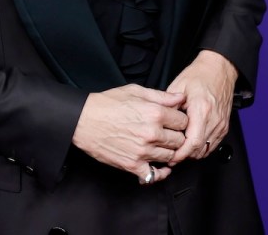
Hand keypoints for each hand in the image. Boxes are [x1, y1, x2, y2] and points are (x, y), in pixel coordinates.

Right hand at [71, 84, 187, 183]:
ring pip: (171, 157)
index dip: (180, 120)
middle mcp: (152, 133)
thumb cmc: (107, 103)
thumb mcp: (134, 91)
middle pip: (180, 140)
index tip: (174, 121)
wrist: (84, 120)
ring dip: (169, 152)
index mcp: (154, 113)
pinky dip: (160, 173)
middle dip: (177, 136)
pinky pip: (155, 175)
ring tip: (161, 145)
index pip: (183, 121)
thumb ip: (160, 95)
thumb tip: (180, 98)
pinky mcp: (133, 165)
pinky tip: (159, 165)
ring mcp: (143, 151)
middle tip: (169, 133)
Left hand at [166, 50, 236, 162]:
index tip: (170, 157)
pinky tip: (190, 144)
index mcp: (202, 109)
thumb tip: (161, 124)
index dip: (180, 153)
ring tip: (179, 150)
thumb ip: (170, 107)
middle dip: (184, 156)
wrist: (218, 69)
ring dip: (192, 153)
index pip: (192, 142)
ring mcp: (221, 124)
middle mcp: (214, 120)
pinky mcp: (224, 126)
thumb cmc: (199, 75)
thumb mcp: (178, 87)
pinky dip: (201, 147)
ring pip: (206, 150)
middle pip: (199, 149)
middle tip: (170, 156)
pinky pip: (212, 145)